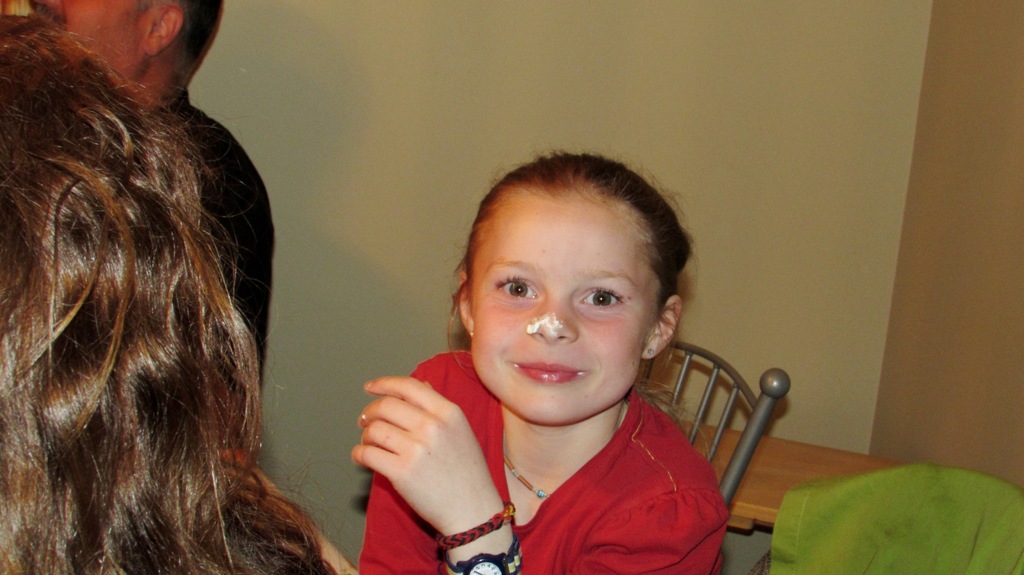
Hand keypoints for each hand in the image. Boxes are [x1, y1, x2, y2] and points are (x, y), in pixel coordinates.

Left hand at [352, 376, 503, 536]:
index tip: (370, 388)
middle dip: (370, 412)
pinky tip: (363, 457)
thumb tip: (419, 384)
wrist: (472, 510)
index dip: (384, 384)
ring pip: (374, 429)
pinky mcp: (401, 472)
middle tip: (365, 420)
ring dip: (365, 435)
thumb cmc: (467, 472)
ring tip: (370, 443)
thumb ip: (438, 407)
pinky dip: (359, 454)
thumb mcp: (461, 430)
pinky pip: (367, 454)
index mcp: (448, 412)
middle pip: (386, 406)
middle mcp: (432, 426)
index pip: (408, 386)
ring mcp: (416, 449)